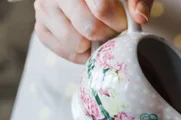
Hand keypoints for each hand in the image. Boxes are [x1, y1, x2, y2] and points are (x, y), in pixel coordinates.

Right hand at [34, 0, 153, 63]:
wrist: (89, 2)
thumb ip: (139, 0)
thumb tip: (140, 16)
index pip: (102, 8)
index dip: (118, 21)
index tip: (122, 22)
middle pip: (90, 28)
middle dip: (107, 34)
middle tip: (111, 30)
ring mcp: (44, 10)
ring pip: (76, 43)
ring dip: (94, 45)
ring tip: (98, 34)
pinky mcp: (41, 29)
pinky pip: (66, 53)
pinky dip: (82, 53)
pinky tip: (86, 40)